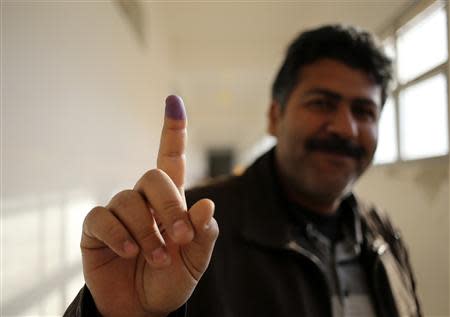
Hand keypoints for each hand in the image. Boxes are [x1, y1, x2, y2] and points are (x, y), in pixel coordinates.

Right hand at [80, 95, 218, 316]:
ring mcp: (119, 212)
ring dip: (146, 230)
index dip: (173, 130)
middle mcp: (144, 200)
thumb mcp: (195, 261)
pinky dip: (118, 234)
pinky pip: (102, 217)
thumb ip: (203, 234)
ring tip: (158, 257)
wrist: (141, 308)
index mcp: (171, 201)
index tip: (173, 100)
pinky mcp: (95, 228)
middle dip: (169, 206)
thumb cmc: (171, 280)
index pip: (171, 158)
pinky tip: (128, 252)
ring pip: (128, 199)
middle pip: (153, 176)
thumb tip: (206, 203)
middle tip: (179, 238)